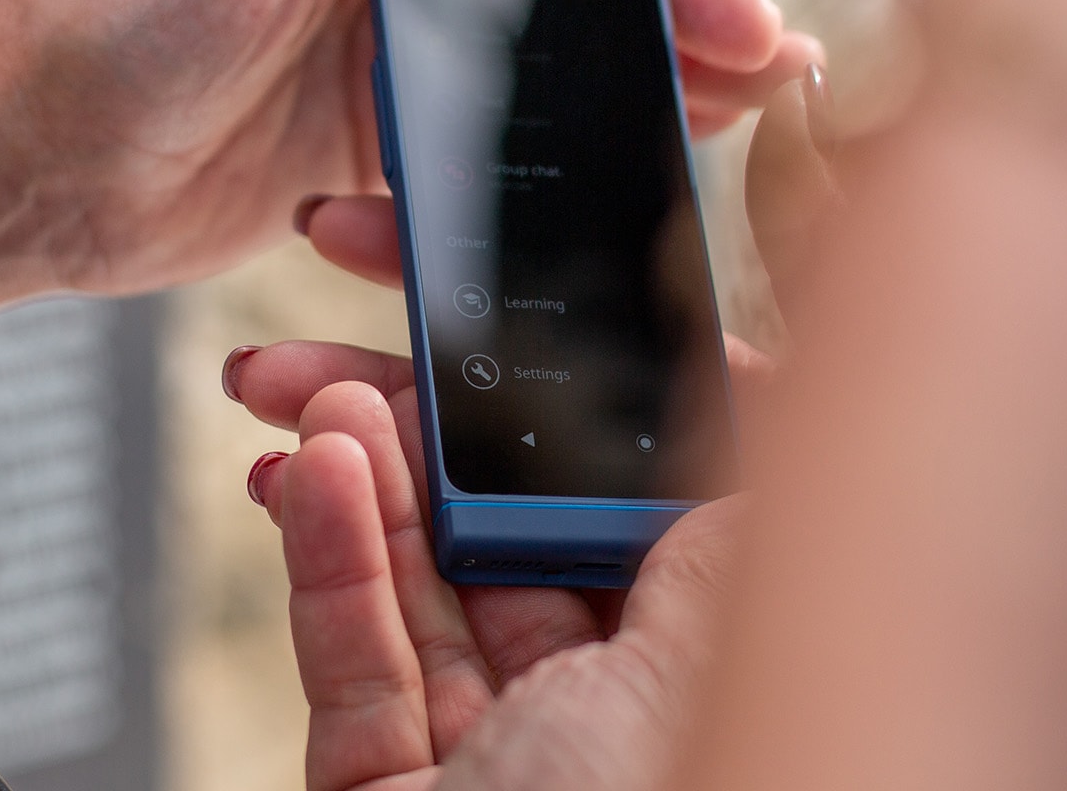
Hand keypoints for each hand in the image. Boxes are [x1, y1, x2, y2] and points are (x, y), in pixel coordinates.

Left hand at [0, 0, 813, 294]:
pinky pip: (484, 141)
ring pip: (541, 55)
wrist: (40, 161)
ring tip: (732, 107)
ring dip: (637, 74)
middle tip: (754, 39)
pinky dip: (556, 151)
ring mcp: (378, 53)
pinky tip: (622, 165)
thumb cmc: (119, 11)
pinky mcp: (364, 144)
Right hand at [228, 344, 743, 789]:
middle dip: (438, 437)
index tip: (547, 321)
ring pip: (426, 585)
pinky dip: (329, 563)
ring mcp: (489, 751)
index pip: (648, 514)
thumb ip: (716, 554)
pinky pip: (359, 657)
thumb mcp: (691, 681)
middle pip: (516, 537)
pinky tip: (307, 480)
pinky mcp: (384, 782)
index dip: (594, 412)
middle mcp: (600, 717)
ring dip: (370, 480)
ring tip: (317, 396)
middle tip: (372, 357)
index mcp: (696, 680)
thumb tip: (758, 447)